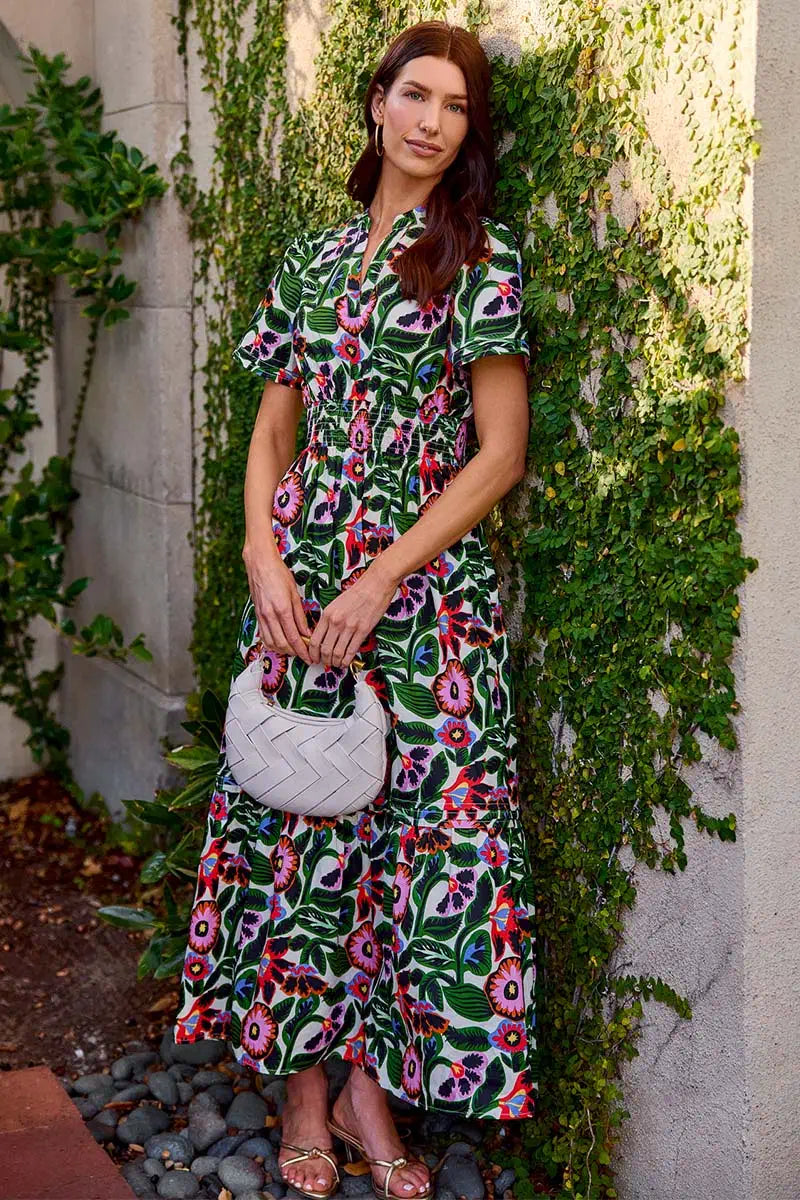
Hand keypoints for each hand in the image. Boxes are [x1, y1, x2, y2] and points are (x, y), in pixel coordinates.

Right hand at [243, 544, 311, 664]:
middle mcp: (270, 615)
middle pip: (282, 644)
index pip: (294, 637)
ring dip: (284, 650)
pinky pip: (264, 636)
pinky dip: (273, 644)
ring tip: (295, 650)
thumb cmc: (279, 574)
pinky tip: (282, 643)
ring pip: (272, 643)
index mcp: (282, 609)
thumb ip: (300, 616)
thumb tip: (307, 633)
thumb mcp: (295, 593)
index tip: (310, 657)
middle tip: (305, 655)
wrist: (260, 564)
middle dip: (295, 653)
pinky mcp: (257, 616)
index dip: (303, 650)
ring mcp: (261, 616)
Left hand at [307, 561, 397, 668]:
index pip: (314, 640)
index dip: (312, 653)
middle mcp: (336, 622)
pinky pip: (351, 651)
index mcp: (327, 614)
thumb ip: (328, 620)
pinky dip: (347, 660)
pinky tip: (345, 662)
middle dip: (324, 660)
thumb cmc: (356, 594)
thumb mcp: (335, 605)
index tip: (313, 658)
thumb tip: (323, 637)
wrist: (374, 586)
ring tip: (336, 663)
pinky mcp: (363, 631)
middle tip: (325, 662)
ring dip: (335, 662)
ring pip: (337, 653)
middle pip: (324, 649)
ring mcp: (349, 627)